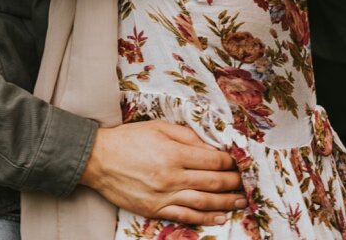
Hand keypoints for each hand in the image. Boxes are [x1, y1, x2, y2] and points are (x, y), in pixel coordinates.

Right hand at [79, 121, 244, 226]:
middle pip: (212, 182)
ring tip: (240, 202)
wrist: (99, 160)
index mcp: (173, 153)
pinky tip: (218, 218)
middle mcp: (171, 176)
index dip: (230, 162)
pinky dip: (204, 219)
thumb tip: (210, 145)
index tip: (239, 162)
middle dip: (233, 183)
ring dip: (225, 203)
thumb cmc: (129, 139)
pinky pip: (184, 217)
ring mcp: (163, 196)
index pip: (213, 160)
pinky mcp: (154, 209)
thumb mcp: (158, 127)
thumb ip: (186, 135)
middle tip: (246, 183)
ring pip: (203, 203)